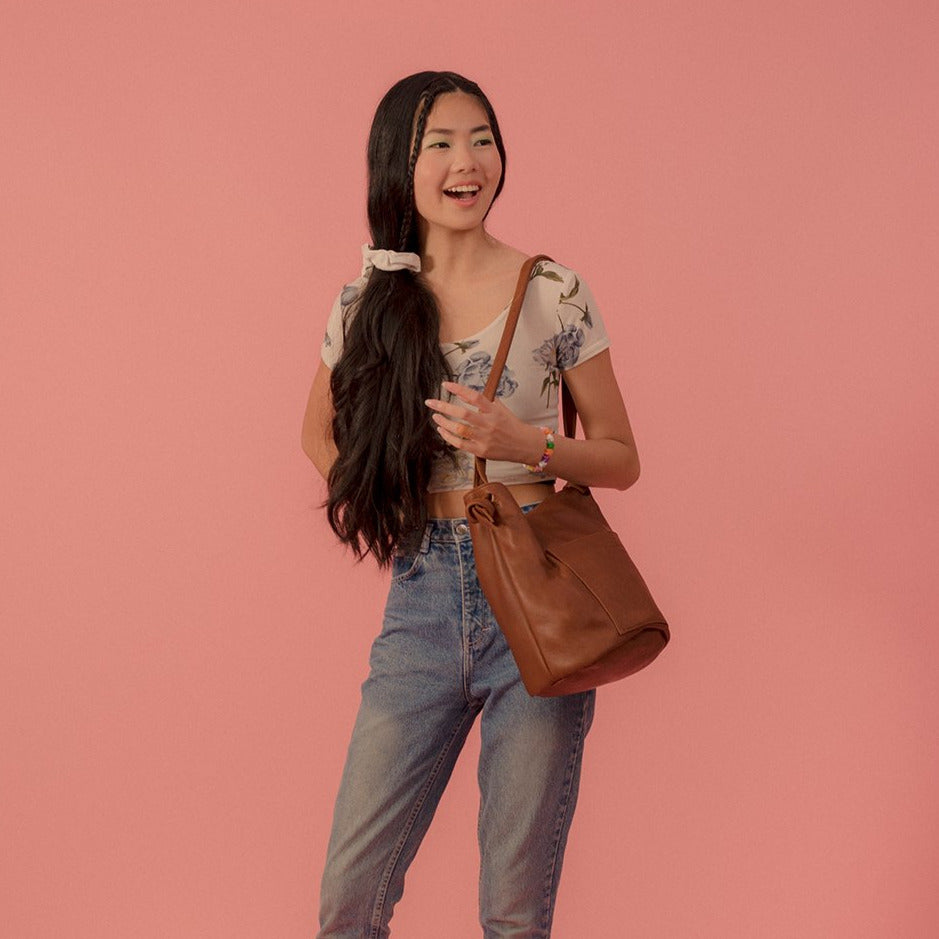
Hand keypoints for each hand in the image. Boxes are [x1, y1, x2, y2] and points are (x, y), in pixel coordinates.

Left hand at [425, 381, 542, 463]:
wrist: (524, 445)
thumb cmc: (511, 425)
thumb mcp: (502, 408)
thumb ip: (486, 401)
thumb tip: (468, 392)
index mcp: (494, 410)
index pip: (474, 396)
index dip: (458, 389)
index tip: (445, 384)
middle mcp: (489, 423)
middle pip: (463, 413)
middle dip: (444, 407)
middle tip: (431, 402)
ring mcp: (485, 438)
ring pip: (459, 429)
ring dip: (444, 422)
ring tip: (436, 416)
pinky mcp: (481, 450)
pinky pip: (460, 444)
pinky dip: (449, 437)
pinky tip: (442, 430)